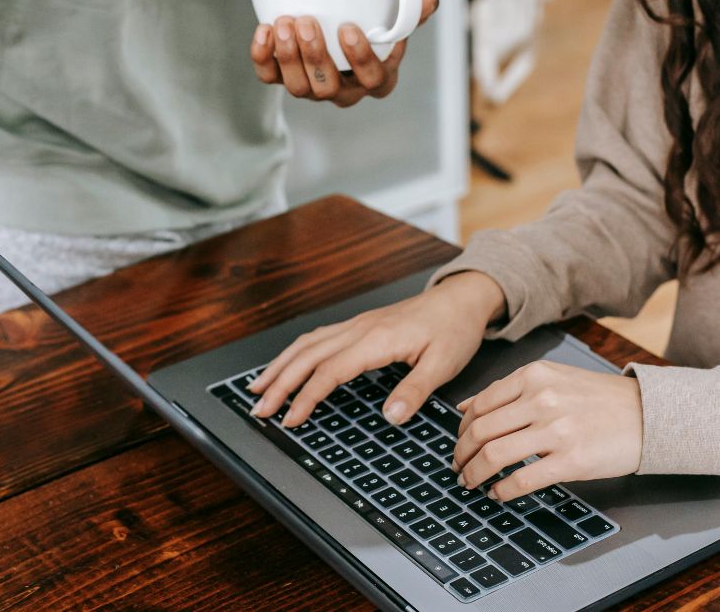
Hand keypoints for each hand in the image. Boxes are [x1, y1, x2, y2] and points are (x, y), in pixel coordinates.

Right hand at [248, 271, 505, 426]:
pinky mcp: (359, 325)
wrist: (461, 299)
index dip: (306, 397)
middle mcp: (359, 329)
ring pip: (306, 344)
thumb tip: (390, 417)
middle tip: (259, 408)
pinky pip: (317, 337)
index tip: (290, 420)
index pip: (330, 371)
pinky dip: (294, 353)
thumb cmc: (454, 330)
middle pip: (307, 356)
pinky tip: (286, 364)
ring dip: (280, 366)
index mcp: (377, 340)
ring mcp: (356, 325)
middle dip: (279, 383)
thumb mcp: (443, 365)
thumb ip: (414, 391)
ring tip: (258, 387)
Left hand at [249, 0, 439, 107]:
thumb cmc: (372, 21)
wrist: (336, 19)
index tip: (349, 29)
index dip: (361, 60)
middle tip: (307, 21)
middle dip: (316, 56)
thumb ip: (413, 4)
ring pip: (299, 87)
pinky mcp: (284, 77)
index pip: (374, 81)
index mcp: (377, 77)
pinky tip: (263, 31)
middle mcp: (344, 89)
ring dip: (289, 56)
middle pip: (329, 88)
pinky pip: (270, 78)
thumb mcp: (397, 13)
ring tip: (285, 22)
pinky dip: (263, 57)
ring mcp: (313, 87)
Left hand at [452, 360, 642, 500]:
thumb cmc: (599, 399)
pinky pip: (522, 479)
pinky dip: (502, 490)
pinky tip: (498, 494)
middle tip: (458, 467)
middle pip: (480, 431)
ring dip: (474, 474)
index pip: (479, 405)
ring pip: (494, 455)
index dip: (461, 430)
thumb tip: (463, 408)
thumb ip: (509, 391)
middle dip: (461, 454)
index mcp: (534, 376)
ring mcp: (557, 430)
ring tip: (470, 482)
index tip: (459, 443)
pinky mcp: (572, 460)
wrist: (647, 414)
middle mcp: (542, 399)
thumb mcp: (552, 379)